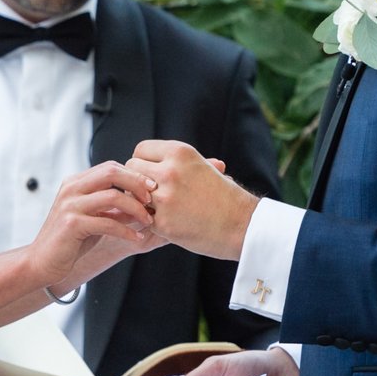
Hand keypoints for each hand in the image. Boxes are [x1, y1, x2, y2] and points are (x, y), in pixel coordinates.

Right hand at [28, 161, 157, 291]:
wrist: (42, 262)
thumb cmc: (70, 241)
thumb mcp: (93, 218)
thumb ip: (112, 208)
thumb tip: (142, 203)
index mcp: (75, 182)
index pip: (110, 167)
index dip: (134, 175)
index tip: (152, 189)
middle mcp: (71, 188)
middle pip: (112, 172)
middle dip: (137, 184)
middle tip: (152, 200)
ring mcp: (70, 205)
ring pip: (112, 196)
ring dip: (136, 208)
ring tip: (148, 220)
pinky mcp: (72, 224)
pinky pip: (108, 223)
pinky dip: (127, 230)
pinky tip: (137, 237)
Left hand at [127, 140, 257, 259]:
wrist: (244, 226)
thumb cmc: (226, 197)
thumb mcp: (205, 168)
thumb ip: (178, 164)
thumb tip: (153, 161)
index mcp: (180, 152)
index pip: (141, 149)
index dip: (143, 161)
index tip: (151, 172)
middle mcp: (170, 171)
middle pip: (132, 168)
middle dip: (138, 180)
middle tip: (151, 191)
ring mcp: (165, 198)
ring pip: (133, 194)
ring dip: (140, 200)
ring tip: (156, 207)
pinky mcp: (163, 223)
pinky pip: (142, 217)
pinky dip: (150, 221)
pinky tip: (165, 222)